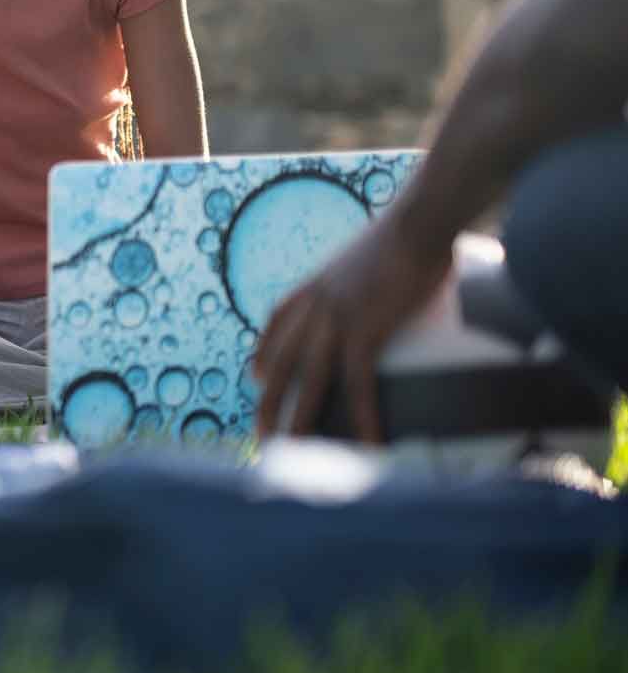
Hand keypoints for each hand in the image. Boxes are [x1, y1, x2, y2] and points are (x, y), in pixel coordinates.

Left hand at [251, 207, 453, 441]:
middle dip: (268, 400)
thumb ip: (367, 277)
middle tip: (260, 433)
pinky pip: (358, 384)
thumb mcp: (370, 256)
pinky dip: (363, 416)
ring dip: (299, 420)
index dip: (262, 351)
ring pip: (308, 381)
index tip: (254, 376)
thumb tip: (389, 285)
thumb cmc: (409, 232)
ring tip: (292, 452)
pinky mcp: (365, 330)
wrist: (420, 220)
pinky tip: (368, 443)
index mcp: (315, 284)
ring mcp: (336, 318)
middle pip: (280, 361)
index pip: (276, 322)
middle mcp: (315, 304)